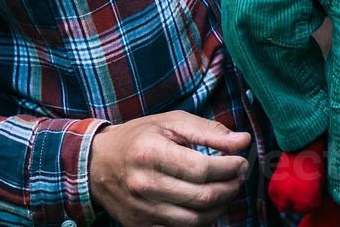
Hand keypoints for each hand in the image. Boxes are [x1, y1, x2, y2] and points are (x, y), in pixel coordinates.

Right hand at [87, 112, 251, 226]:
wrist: (97, 163)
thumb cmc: (139, 138)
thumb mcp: (172, 122)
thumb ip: (209, 132)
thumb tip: (243, 141)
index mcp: (152, 153)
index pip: (202, 168)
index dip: (229, 167)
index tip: (241, 161)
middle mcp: (145, 184)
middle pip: (202, 196)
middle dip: (230, 187)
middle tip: (239, 176)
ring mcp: (141, 209)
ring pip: (195, 219)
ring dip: (220, 206)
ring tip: (227, 190)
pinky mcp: (140, 225)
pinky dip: (201, 220)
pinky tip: (207, 204)